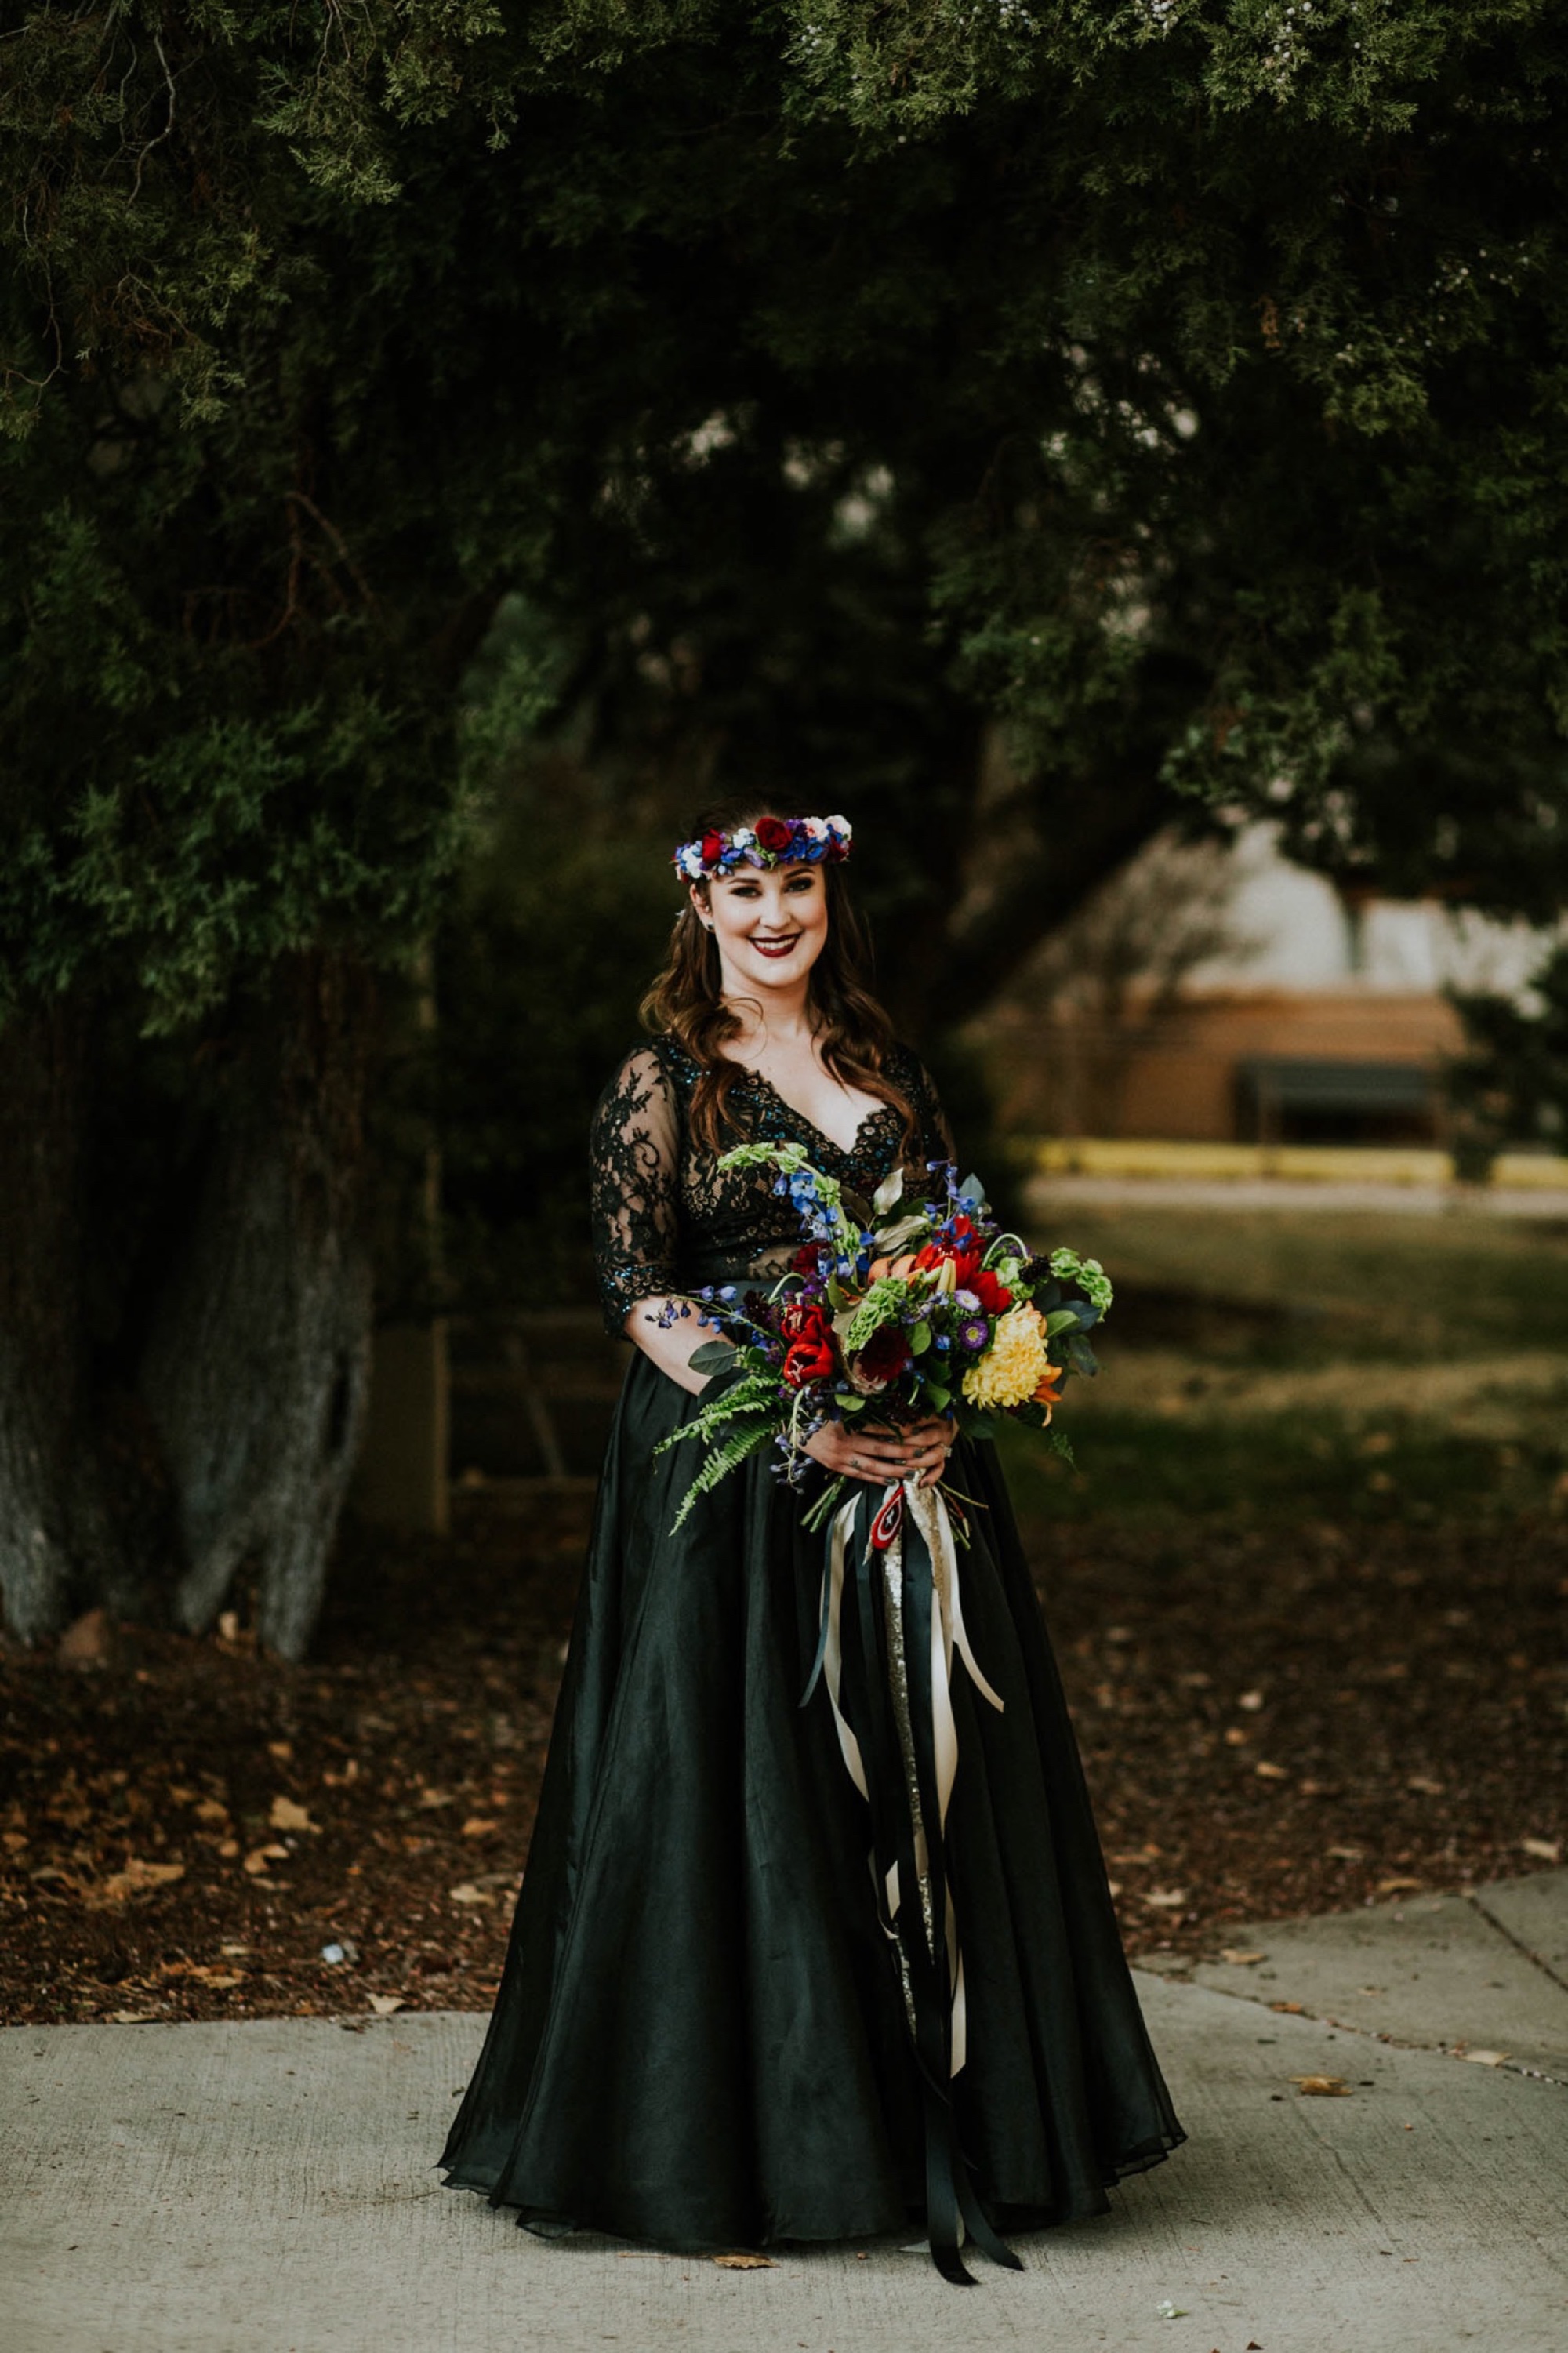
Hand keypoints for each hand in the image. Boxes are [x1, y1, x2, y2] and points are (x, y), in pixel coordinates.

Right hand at [804, 1414, 956, 1489]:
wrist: (794, 1427)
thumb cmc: (819, 1411)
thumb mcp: (837, 1405)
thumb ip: (860, 1408)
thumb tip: (887, 1409)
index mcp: (845, 1423)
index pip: (878, 1427)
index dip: (898, 1430)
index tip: (916, 1431)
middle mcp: (843, 1442)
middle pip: (879, 1449)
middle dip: (902, 1452)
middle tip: (921, 1454)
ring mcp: (839, 1457)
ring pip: (872, 1466)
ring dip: (893, 1470)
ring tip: (912, 1472)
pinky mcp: (836, 1466)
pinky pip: (860, 1475)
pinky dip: (876, 1479)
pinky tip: (891, 1481)